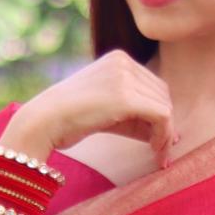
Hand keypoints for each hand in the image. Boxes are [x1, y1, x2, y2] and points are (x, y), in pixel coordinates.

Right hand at [0, 53, 176, 168]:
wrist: (42, 121)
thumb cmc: (69, 120)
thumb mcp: (107, 111)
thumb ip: (135, 116)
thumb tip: (172, 136)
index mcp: (118, 59)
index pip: (153, 86)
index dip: (160, 114)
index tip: (158, 139)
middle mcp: (123, 62)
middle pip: (162, 95)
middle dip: (165, 124)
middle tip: (161, 151)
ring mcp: (124, 77)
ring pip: (165, 106)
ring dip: (166, 134)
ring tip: (158, 155)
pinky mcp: (125, 97)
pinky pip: (162, 116)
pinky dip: (164, 136)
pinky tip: (156, 152)